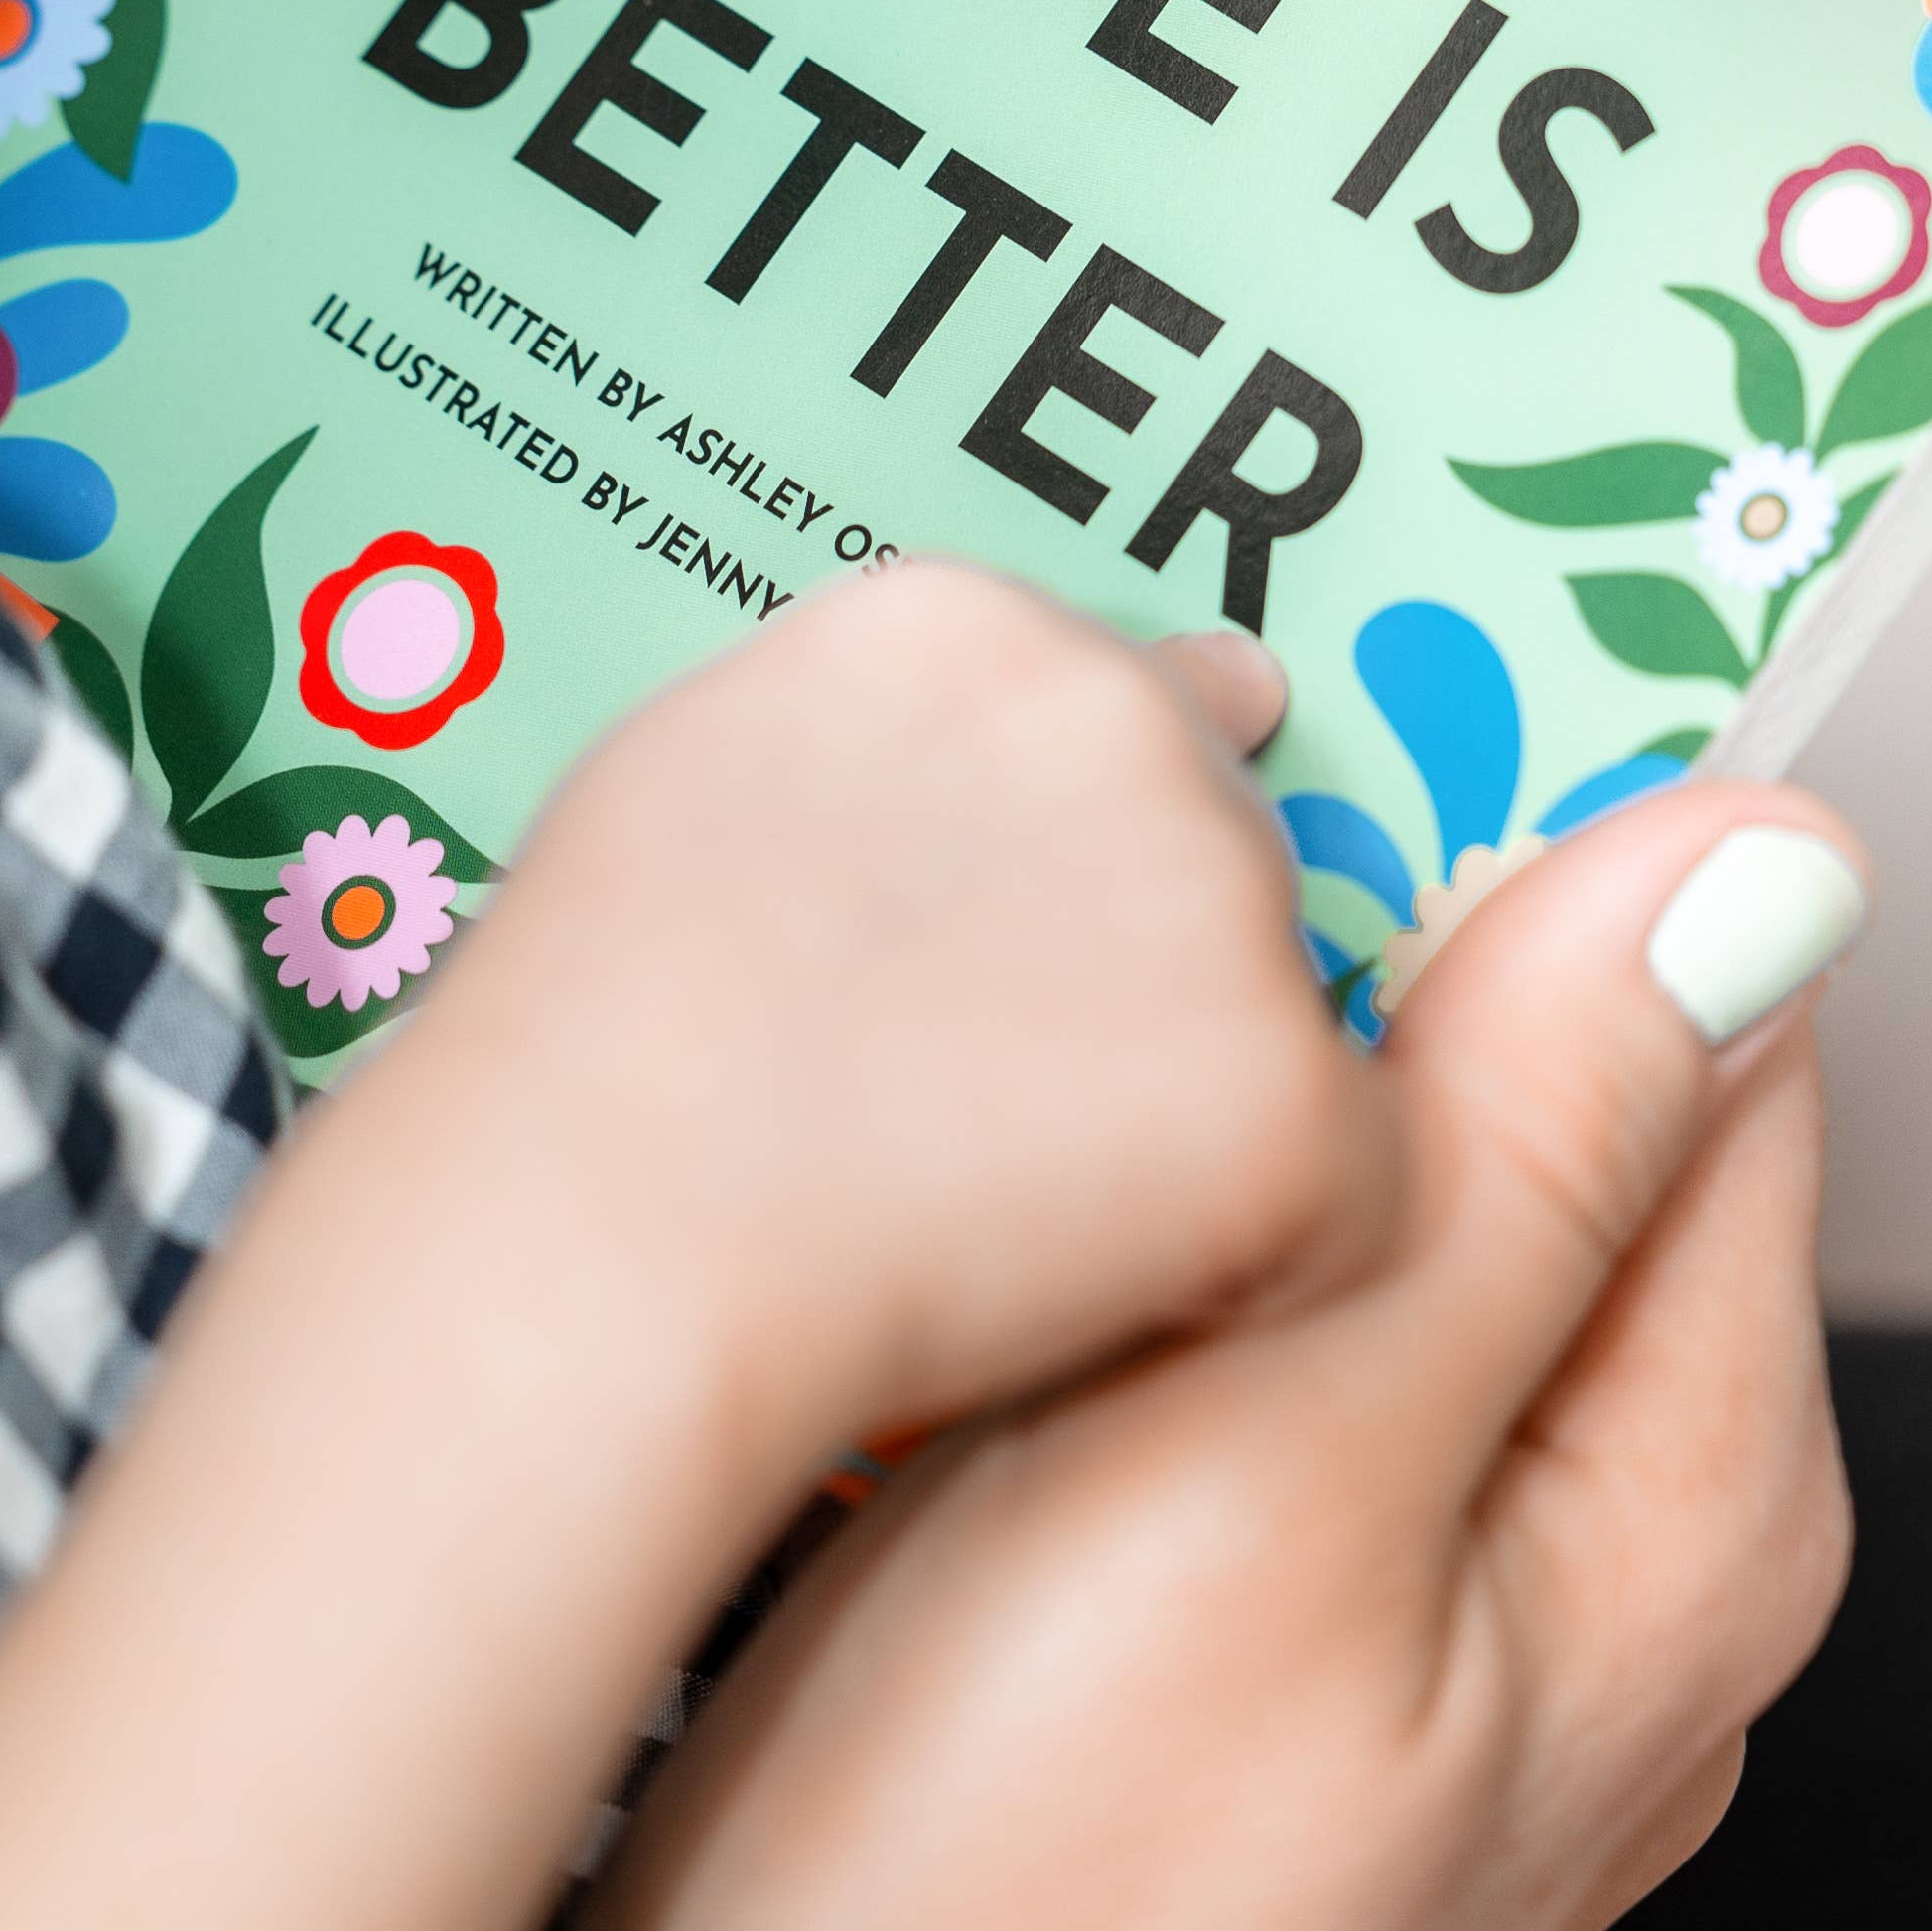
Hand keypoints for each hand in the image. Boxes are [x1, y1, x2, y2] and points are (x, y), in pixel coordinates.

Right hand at [407, 569, 1398, 1487]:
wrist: (602, 1208)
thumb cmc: (589, 1026)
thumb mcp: (696, 779)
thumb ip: (891, 740)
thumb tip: (1085, 718)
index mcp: (965, 626)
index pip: (1115, 700)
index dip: (1067, 864)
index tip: (992, 967)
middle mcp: (1123, 716)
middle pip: (1213, 852)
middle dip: (1138, 989)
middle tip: (971, 1115)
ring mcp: (1220, 897)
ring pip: (1277, 1023)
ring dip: (1187, 1121)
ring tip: (987, 1212)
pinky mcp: (1287, 1093)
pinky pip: (1342, 1196)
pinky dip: (1246, 1272)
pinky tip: (1079, 1304)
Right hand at [496, 781, 1871, 1930]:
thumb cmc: (990, 1921)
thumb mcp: (1277, 1484)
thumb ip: (1529, 1160)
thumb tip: (1775, 851)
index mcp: (1690, 1478)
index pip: (1715, 1000)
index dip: (1539, 795)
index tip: (1332, 644)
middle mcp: (1610, 1530)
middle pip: (1553, 1081)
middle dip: (1367, 911)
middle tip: (1134, 769)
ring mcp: (1426, 1593)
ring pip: (1387, 1186)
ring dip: (1241, 1040)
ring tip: (1050, 909)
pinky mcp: (1241, 1626)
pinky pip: (1265, 1308)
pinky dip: (1164, 1186)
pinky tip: (1015, 1132)